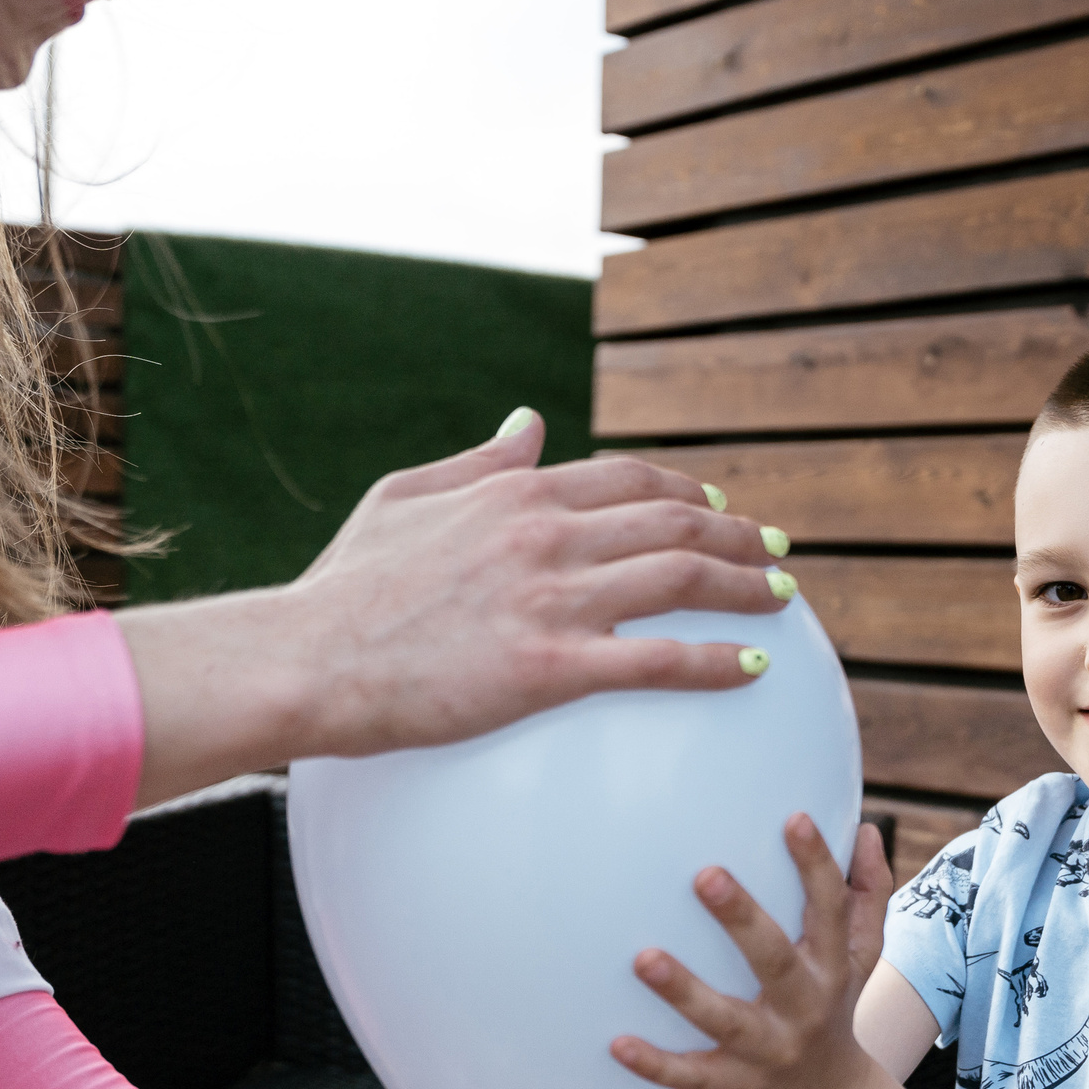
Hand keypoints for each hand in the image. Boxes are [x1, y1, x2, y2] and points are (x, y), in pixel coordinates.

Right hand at [116, 412, 787, 803]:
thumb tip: (530, 419)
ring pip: (679, 578)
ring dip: (745, 586)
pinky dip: (713, 660)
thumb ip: (477, 460)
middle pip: (671, 521)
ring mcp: (551, 598)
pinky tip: (751, 669)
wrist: (304, 659)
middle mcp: (543, 533)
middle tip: (776, 552)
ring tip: (784, 600)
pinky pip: (655, 659)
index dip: (683, 489)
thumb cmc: (340, 590)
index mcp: (512, 493)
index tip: (717, 504)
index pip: (625, 479)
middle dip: (736, 532)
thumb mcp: (400, 498)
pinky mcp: (549, 667)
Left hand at [611, 817, 894, 1088]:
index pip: (829, 910)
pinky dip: (655, 1064)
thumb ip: (866, 892)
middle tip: (705, 875)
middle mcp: (802, 1006)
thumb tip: (862, 828)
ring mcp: (766, 1049)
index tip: (795, 819)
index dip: (816, 865)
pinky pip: (691, 1077)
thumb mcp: (863, 955)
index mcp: (832, 966)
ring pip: (725, 1020)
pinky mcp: (732, 1083)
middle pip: (773, 960)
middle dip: (741, 919)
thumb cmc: (832, 1003)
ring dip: (684, 991)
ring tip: (643, 958)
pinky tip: (617, 1043)